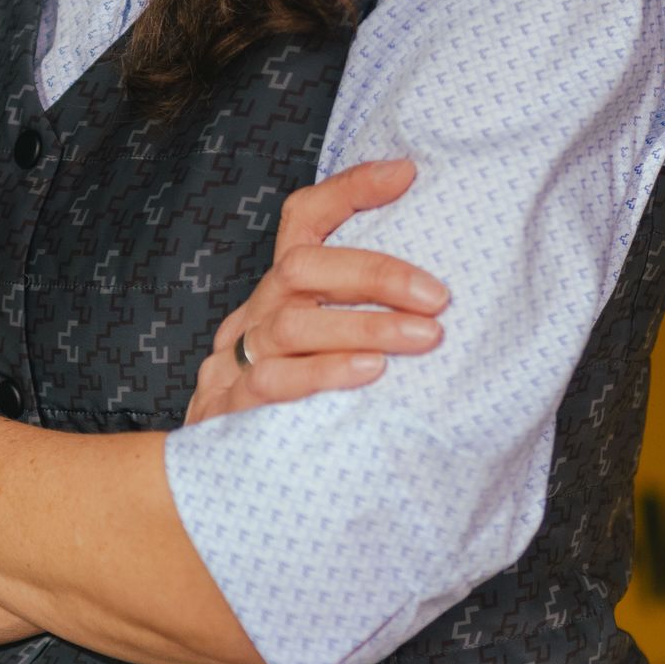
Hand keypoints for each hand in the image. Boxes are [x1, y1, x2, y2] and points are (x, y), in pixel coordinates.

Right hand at [181, 157, 446, 425]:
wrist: (220, 490)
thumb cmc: (298, 415)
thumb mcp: (334, 358)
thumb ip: (369, 321)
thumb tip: (444, 300)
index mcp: (280, 295)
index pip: (303, 220)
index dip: (349, 191)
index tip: (406, 173)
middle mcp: (255, 317)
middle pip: (301, 267)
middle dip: (374, 274)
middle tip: (438, 297)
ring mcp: (234, 363)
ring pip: (293, 326)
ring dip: (364, 326)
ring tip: (424, 338)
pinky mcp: (227, 410)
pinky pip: (272, 382)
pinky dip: (324, 374)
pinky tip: (370, 375)